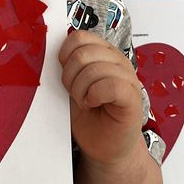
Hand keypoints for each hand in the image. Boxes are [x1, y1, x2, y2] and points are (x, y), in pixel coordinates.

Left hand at [58, 29, 143, 167]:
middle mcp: (117, 61)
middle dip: (71, 77)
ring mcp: (128, 78)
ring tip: (86, 102)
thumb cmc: (90, 118)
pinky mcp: (132, 97)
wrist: (105, 147)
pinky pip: (111, 85)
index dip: (65, 57)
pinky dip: (95, 96)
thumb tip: (50, 48)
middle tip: (76, 94)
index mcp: (103, 54)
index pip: (79, 37)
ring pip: (95, 69)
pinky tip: (94, 104)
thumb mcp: (72, 86)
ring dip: (81, 90)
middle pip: (83, 53)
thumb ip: (68, 65)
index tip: (67, 76)